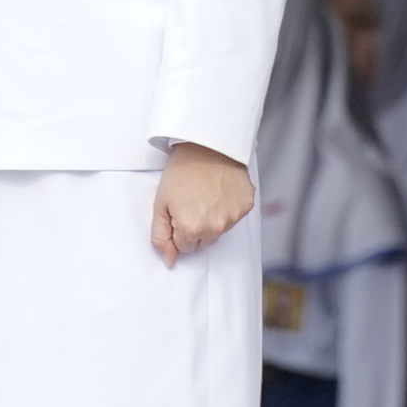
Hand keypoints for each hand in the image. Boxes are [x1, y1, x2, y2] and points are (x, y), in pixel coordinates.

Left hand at [148, 142, 251, 266]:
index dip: (179, 230)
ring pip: (219, 230)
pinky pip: (234, 216)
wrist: (206, 145)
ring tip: (205, 194)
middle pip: (203, 242)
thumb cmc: (182, 170)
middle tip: (191, 202)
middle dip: (196, 228)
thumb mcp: (160, 204)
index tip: (179, 211)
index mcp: (192, 229)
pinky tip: (219, 191)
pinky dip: (227, 207)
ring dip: (212, 218)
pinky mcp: (246, 205)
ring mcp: (233, 217)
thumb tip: (169, 261)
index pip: (184, 248)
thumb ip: (161, 237)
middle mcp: (215, 227)